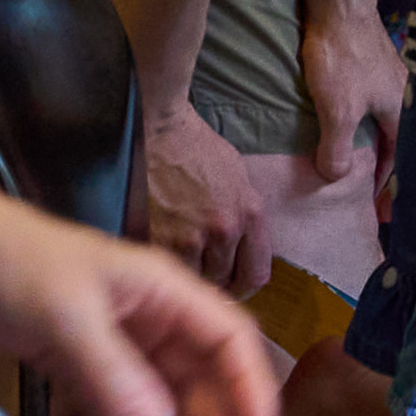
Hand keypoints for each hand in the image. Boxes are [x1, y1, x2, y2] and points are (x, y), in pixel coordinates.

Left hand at [0, 167, 285, 415]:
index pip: (228, 339)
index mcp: (162, 292)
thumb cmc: (11, 264)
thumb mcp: (65, 317)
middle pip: (197, 380)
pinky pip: (114, 407)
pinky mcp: (76, 360)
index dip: (251, 387)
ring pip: (158, 400)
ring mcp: (113, 342)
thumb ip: (113, 373)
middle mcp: (148, 318)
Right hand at [133, 92, 267, 291]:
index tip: (233, 286)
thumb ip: (246, 218)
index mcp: (250, 214)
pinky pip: (167, 269)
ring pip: (194, 279)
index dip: (244, 286)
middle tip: (200, 270)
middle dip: (214, 279)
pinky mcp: (158, 237)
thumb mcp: (239, 179)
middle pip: (224, 281)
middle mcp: (225, 230)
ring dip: (188, 273)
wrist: (159, 128)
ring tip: (178, 257)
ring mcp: (191, 236)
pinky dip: (164, 265)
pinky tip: (160, 251)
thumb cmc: (197, 149)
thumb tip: (243, 253)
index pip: (257, 275)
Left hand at [298, 0, 404, 200]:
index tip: (374, 204)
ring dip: (370, 138)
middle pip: (394, 138)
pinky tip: (346, 115)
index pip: (397, 157)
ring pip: (382, 117)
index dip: (384, 183)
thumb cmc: (342, 57)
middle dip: (381, 162)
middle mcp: (402, 95)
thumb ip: (337, 148)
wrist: (340, 3)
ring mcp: (388, 75)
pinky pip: (371, 100)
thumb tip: (336, 178)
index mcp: (399, 112)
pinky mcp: (372, 60)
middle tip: (364, 183)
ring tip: (352, 153)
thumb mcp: (338, 110)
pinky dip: (361, 116)